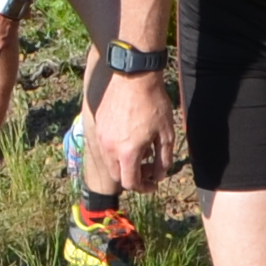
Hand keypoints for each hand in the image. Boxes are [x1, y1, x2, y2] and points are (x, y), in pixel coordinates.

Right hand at [93, 69, 176, 194]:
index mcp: (127, 153)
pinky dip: (117, 150)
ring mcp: (101, 136)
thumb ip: (163, 159)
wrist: (133, 77)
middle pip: (118, 176)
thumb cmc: (153, 104)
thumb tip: (159, 175)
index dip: (144, 188)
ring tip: (142, 151)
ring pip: (110, 161)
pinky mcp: (98, 125)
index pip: (130, 183)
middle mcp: (109, 148)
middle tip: (150, 168)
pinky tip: (131, 138)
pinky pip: (105, 146)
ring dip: (125, 163)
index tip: (154, 184)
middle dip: (134, 177)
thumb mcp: (166, 134)